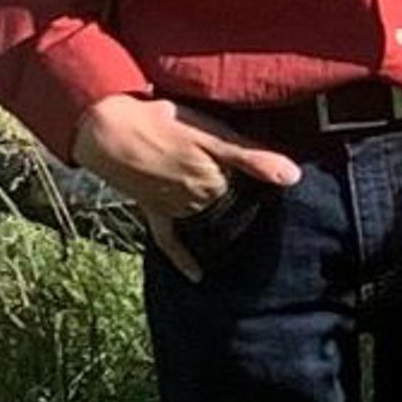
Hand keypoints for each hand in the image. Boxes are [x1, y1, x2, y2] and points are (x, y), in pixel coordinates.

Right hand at [72, 94, 303, 281]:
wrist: (108, 129)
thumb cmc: (164, 124)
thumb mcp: (213, 134)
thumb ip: (252, 157)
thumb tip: (293, 177)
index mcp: (215, 181)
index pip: (250, 192)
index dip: (262, 188)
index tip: (279, 194)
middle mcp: (196, 201)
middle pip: (228, 207)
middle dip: (242, 206)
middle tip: (260, 208)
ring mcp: (172, 208)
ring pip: (204, 222)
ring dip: (220, 227)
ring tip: (244, 234)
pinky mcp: (152, 211)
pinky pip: (169, 241)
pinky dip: (183, 260)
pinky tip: (197, 277)